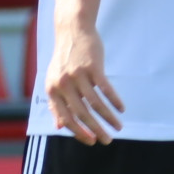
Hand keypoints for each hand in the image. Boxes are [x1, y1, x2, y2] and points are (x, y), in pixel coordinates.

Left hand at [44, 23, 123, 145]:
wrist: (72, 31)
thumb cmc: (64, 60)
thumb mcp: (54, 81)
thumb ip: (55, 104)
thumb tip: (59, 127)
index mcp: (52, 90)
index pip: (66, 118)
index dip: (79, 132)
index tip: (91, 141)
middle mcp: (63, 84)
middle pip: (82, 114)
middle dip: (96, 130)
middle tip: (107, 141)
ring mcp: (78, 75)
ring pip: (96, 104)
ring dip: (109, 118)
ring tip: (118, 127)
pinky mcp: (92, 67)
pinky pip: (105, 89)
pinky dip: (114, 101)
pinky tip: (121, 109)